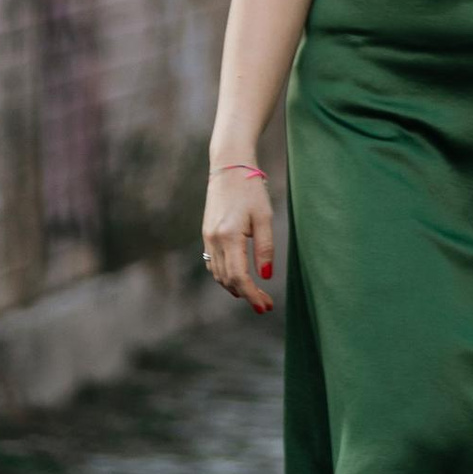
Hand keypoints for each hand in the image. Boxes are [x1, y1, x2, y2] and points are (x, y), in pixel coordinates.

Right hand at [202, 159, 275, 311]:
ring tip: (255, 295)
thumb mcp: (264, 217)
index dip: (252, 295)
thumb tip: (266, 276)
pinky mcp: (207, 234)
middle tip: (266, 304)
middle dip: (246, 295)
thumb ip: (265, 247)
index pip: (238, 276)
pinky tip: (238, 278)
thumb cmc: (251, 189)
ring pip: (218, 274)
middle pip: (227, 279)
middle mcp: (214, 240)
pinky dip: (225, 275)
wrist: (229, 166)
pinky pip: (213, 263)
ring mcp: (207, 237)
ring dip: (234, 288)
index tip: (265, 307)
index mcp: (229, 236)